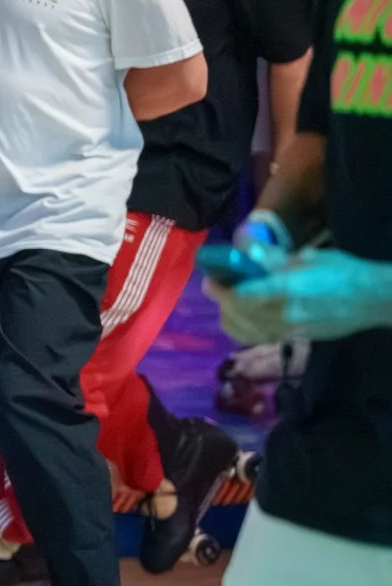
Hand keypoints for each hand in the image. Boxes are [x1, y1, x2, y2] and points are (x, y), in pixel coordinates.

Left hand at [216, 247, 391, 343]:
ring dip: (229, 315)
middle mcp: (285, 315)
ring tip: (225, 300)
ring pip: (245, 330)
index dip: (220, 289)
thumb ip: (272, 257)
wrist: (374, 301)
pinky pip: (258, 337)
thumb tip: (245, 245)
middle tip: (214, 285)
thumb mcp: (309, 258)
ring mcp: (290, 331)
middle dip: (221, 300)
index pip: (242, 295)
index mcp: (289, 291)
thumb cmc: (343, 273)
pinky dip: (242, 329)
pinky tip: (239, 317)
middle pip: (238, 314)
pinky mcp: (295, 339)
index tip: (211, 278)